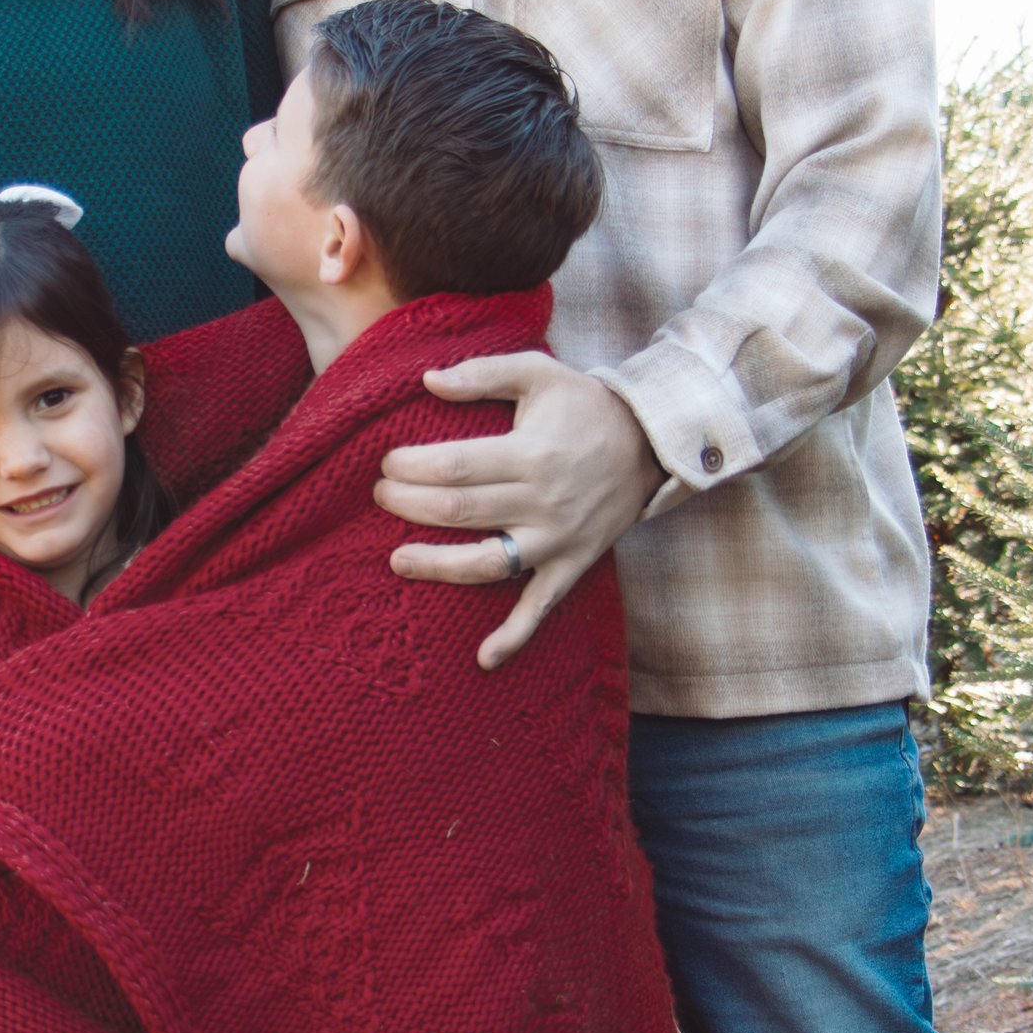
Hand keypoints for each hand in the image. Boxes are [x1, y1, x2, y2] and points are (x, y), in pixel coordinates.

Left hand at [375, 353, 661, 668]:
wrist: (652, 444)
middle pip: (460, 512)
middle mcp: (543, 502)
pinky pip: (540, 607)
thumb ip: (484, 373)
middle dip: (409, 505)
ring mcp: (558, 539)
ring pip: (487, 564)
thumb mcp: (540, 372)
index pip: (455, 466)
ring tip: (397, 560)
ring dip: (437, 566)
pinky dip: (514, 637)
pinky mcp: (572, 564)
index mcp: (531, 454)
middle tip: (381, 497)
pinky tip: (484, 659)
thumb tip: (428, 381)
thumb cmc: (586, 405)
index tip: (386, 463)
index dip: (412, 467)